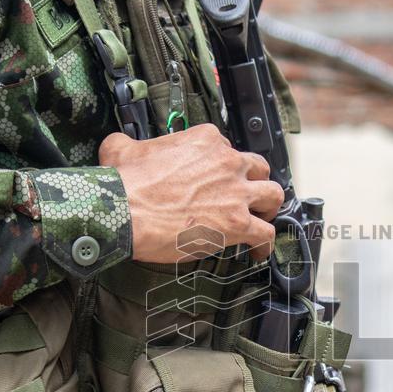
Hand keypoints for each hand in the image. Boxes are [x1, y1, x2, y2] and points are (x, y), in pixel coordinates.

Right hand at [99, 125, 283, 262]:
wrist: (125, 212)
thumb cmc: (124, 184)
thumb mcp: (121, 148)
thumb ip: (127, 142)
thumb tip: (120, 144)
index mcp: (205, 140)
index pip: (227, 149)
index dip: (223, 167)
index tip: (216, 180)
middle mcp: (227, 162)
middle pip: (258, 168)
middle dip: (254, 182)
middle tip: (245, 197)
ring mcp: (236, 192)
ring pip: (272, 196)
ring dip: (268, 209)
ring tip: (261, 220)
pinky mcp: (238, 223)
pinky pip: (266, 233)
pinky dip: (265, 243)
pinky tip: (258, 250)